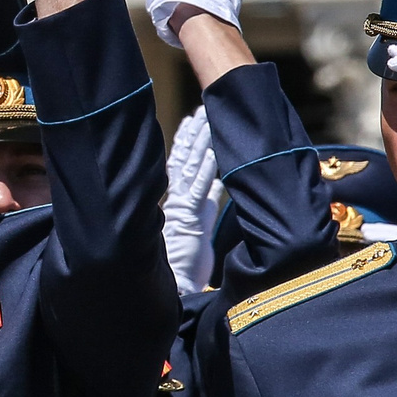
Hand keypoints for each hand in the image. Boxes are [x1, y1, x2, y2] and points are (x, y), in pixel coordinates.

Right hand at [160, 108, 217, 293]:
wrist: (177, 286)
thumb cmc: (188, 262)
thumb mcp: (201, 225)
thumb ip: (207, 203)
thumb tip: (219, 182)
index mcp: (179, 201)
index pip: (181, 164)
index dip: (187, 141)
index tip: (192, 120)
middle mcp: (178, 200)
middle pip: (184, 159)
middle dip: (193, 134)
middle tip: (200, 110)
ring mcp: (182, 208)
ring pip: (190, 168)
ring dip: (199, 143)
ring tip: (204, 120)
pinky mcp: (191, 220)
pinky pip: (199, 190)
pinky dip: (206, 171)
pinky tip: (211, 153)